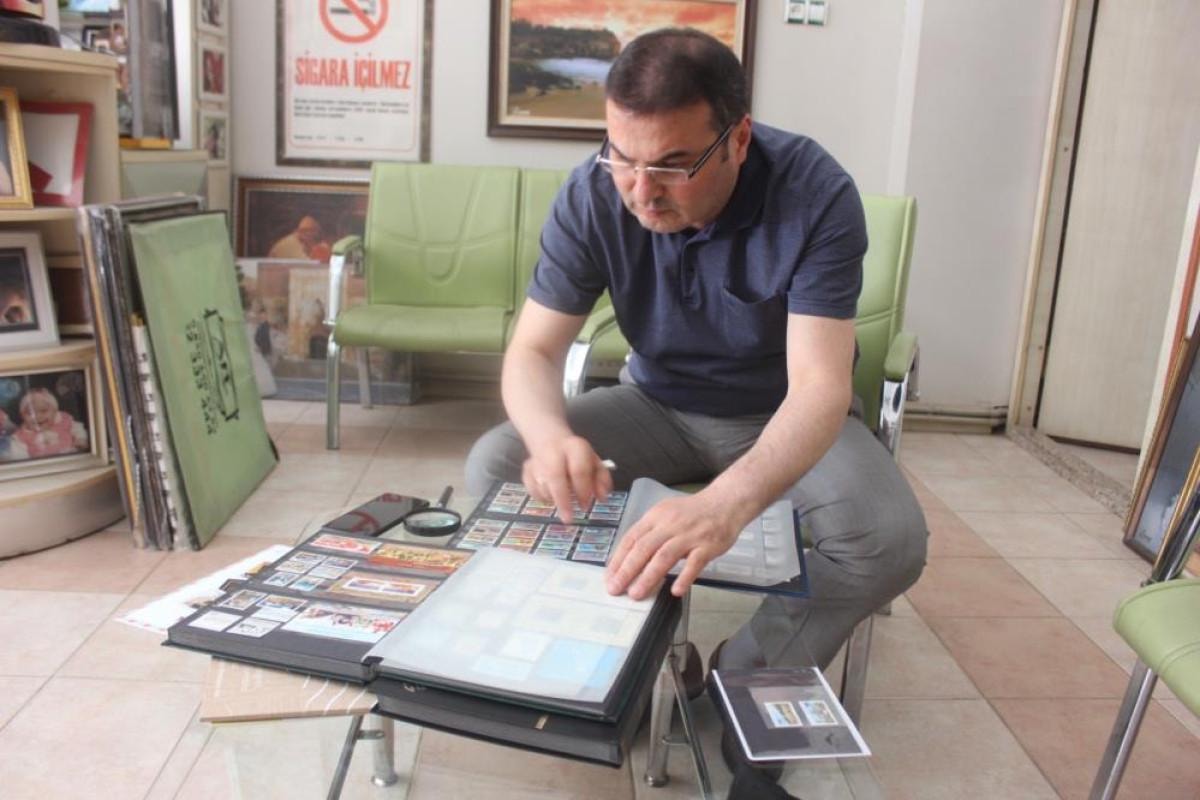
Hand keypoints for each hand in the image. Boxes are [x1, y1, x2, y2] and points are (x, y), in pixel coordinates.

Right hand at [521, 434, 611, 522]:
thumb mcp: (595, 463)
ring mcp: (537, 460)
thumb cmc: (577, 457)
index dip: (583, 490)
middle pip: (555, 476)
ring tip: (563, 501)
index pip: (579, 470)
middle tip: (568, 519)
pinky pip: (532, 489)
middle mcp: (554, 451)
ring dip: (554, 498)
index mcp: (575, 447)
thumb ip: (602, 480)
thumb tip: (602, 497)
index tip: (585, 506)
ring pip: (542, 485)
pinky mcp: (526, 469)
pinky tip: (550, 495)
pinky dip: (541, 497)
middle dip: (562, 501)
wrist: (551, 441)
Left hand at [605, 492, 740, 599]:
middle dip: (627, 570)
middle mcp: (670, 524)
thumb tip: (629, 559)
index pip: (631, 538)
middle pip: (644, 548)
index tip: (609, 577)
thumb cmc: (693, 512)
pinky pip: (695, 563)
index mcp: (656, 517)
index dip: (618, 559)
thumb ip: (650, 534)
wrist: (726, 502)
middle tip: (616, 589)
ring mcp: (689, 535)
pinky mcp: (708, 545)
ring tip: (637, 594)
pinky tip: (676, 591)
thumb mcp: (665, 514)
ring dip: (649, 577)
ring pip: (664, 556)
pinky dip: (685, 577)